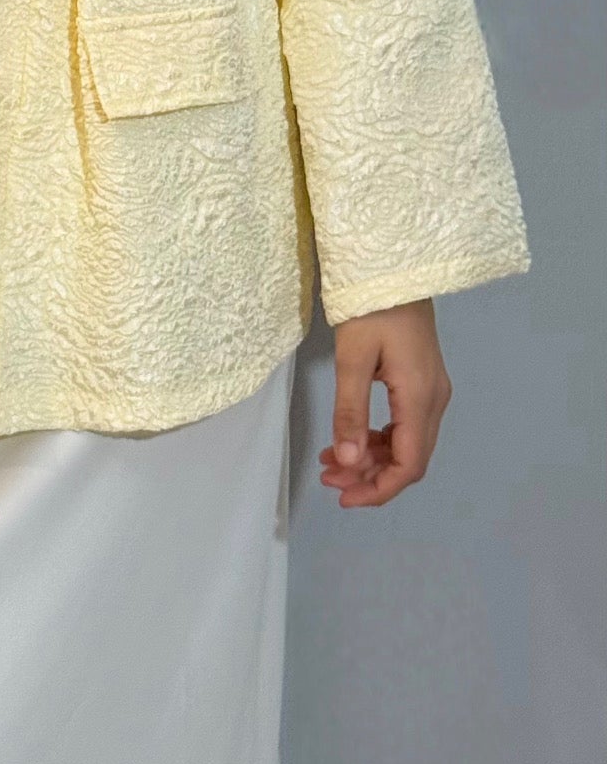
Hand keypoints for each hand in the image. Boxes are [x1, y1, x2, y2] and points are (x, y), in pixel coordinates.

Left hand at [318, 299, 451, 507]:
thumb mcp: (352, 357)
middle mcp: (434, 399)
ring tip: (331, 459)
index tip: (345, 497)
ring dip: (372, 458)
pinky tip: (351, 437)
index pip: (409, 463)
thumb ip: (350, 412)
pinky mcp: (422, 379)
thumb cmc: (371, 305)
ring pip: (407, 442)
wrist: (395, 265)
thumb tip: (348, 462)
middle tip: (329, 478)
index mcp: (420, 397)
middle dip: (371, 477)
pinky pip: (404, 423)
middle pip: (410, 458)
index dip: (379, 489)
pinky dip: (378, 437)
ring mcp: (432, 389)